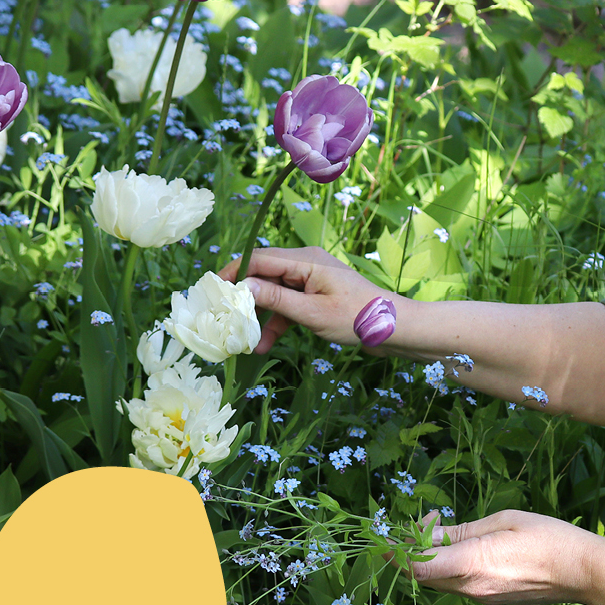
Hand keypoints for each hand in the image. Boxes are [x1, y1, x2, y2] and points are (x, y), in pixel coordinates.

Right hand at [217, 246, 396, 353]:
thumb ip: (277, 300)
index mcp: (307, 260)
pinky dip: (276, 322)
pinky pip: (288, 304)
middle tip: (219, 316)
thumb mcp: (312, 313)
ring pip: (273, 293)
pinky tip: (262, 345)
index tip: (210, 291)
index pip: (259, 258)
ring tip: (240, 340)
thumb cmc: (358, 318)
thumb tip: (243, 288)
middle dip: (242, 296)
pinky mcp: (316, 296)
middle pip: (263, 274)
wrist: (395, 330)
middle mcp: (307, 264)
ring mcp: (311, 280)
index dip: (233, 272)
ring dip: (258, 316)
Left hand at [385, 509, 603, 604]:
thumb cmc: (548, 539)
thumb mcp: (503, 522)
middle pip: (423, 574)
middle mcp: (471, 587)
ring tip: (442, 527)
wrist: (582, 572)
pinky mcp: (490, 599)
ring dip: (431, 556)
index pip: (417, 566)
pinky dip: (449, 564)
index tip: (389, 533)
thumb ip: (462, 530)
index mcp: (472, 565)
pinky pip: (458, 583)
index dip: (396, 552)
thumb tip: (430, 531)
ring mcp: (481, 597)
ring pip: (439, 579)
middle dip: (412, 549)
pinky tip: (462, 544)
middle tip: (424, 521)